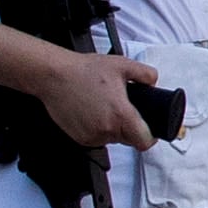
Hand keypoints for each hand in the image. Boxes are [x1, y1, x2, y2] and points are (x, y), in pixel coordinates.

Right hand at [39, 49, 166, 149]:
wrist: (54, 75)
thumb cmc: (83, 71)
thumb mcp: (122, 65)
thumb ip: (146, 74)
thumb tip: (153, 82)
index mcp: (120, 115)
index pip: (144, 141)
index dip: (150, 136)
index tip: (149, 130)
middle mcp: (106, 130)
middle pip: (129, 139)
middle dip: (130, 127)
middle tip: (123, 109)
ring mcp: (91, 136)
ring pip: (112, 139)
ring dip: (113, 128)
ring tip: (105, 107)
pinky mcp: (79, 138)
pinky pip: (97, 138)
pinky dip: (99, 129)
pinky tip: (93, 112)